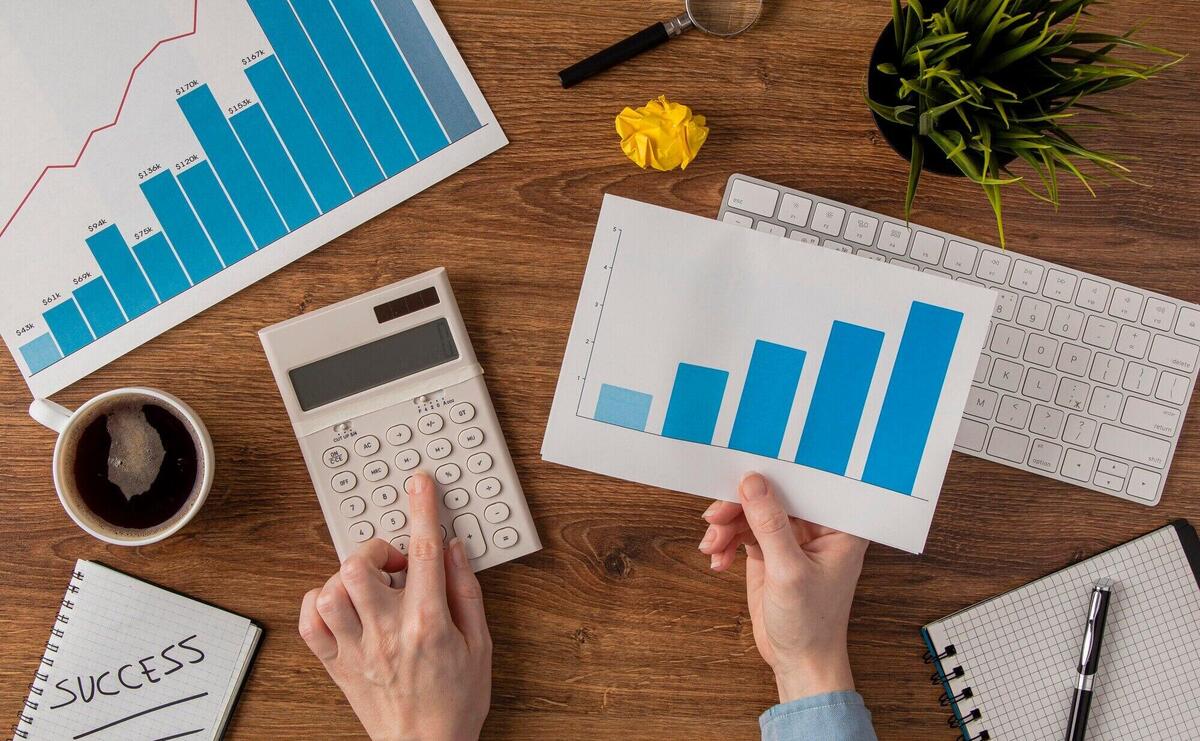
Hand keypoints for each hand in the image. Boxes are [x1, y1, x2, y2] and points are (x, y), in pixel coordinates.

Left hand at [299, 471, 491, 740]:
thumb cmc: (457, 701)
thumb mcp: (480, 643)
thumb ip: (465, 591)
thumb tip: (452, 549)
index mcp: (428, 623)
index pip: (423, 551)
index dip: (422, 508)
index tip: (419, 483)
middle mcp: (387, 632)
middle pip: (360, 565)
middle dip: (377, 549)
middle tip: (395, 561)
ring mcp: (357, 648)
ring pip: (330, 590)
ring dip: (347, 575)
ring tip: (370, 583)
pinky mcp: (337, 664)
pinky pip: (311, 623)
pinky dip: (318, 602)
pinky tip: (341, 603)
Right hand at [698, 472, 868, 703]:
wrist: (799, 661)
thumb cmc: (810, 624)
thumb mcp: (789, 571)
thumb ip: (770, 525)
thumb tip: (752, 483)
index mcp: (838, 526)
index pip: (804, 485)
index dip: (773, 476)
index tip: (741, 474)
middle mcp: (817, 527)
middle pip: (772, 497)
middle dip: (739, 507)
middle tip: (715, 518)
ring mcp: (791, 539)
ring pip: (752, 513)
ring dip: (727, 526)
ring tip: (712, 546)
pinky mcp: (770, 551)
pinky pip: (743, 532)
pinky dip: (726, 542)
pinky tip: (718, 559)